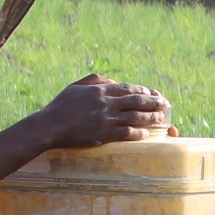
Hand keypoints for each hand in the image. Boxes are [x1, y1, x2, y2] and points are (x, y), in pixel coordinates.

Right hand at [33, 74, 171, 149]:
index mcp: (99, 90)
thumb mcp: (75, 86)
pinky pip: (125, 133)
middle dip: (153, 102)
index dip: (142, 91)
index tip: (151, 93)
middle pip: (135, 101)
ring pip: (134, 116)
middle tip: (164, 104)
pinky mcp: (103, 135)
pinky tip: (146, 133)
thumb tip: (110, 81)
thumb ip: (94, 80)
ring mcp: (105, 119)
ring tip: (160, 118)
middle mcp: (105, 103)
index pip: (127, 88)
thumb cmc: (59, 106)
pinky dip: (137, 133)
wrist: (49, 126)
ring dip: (150, 117)